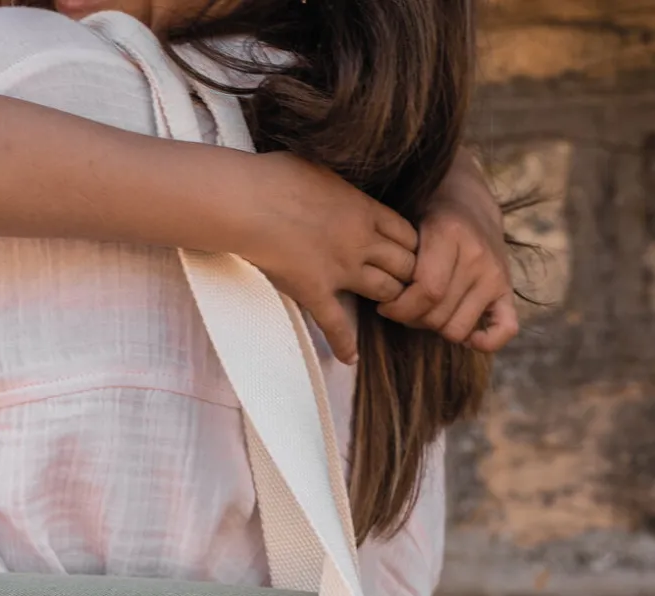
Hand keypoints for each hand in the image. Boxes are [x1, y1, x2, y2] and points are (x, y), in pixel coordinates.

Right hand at [232, 152, 417, 363]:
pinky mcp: (316, 292)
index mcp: (365, 209)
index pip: (408, 234)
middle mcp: (361, 241)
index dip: (412, 246)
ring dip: (390, 300)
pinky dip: (345, 344)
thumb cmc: (278, 177)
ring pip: (386, 291)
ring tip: (386, 307)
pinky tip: (350, 358)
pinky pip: (338, 325)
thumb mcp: (325, 171)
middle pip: (406, 264)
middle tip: (404, 284)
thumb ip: (342, 189)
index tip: (405, 254)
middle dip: (409, 274)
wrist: (249, 202)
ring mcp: (341, 270)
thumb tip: (340, 190)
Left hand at [377, 151, 517, 352]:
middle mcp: (477, 256)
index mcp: (450, 234)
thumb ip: (400, 264)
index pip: (426, 293)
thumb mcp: (408, 229)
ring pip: (457, 329)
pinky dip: (487, 342)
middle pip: (438, 315)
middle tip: (404, 307)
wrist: (470, 202)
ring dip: (436, 328)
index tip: (385, 305)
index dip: (399, 308)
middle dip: (412, 319)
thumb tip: (390, 307)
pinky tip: (469, 338)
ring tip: (427, 312)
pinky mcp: (507, 288)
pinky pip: (505, 329)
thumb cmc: (429, 220)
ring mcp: (495, 274)